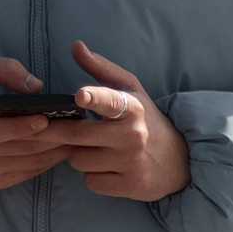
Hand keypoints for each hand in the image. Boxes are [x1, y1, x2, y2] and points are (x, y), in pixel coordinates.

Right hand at [0, 55, 73, 189]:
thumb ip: (3, 69)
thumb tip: (36, 86)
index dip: (23, 127)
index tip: (46, 119)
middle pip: (23, 147)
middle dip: (55, 137)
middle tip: (81, 126)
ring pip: (31, 161)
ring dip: (58, 150)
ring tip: (80, 136)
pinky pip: (29, 171)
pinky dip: (49, 160)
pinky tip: (65, 147)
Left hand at [60, 40, 191, 201]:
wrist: (180, 160)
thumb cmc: (146, 120)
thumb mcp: (131, 91)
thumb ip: (101, 69)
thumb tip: (76, 45)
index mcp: (132, 107)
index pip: (110, 100)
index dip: (93, 96)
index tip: (80, 95)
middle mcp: (133, 135)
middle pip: (75, 135)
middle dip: (58, 132)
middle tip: (53, 128)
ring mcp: (132, 162)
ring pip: (78, 160)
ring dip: (81, 156)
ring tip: (97, 151)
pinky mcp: (131, 185)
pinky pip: (90, 181)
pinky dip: (94, 176)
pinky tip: (108, 169)